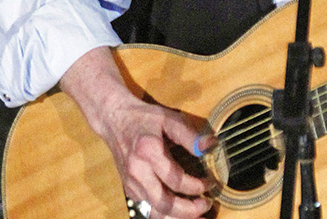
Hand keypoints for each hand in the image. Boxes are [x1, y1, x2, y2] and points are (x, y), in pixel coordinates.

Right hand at [60, 47, 215, 218]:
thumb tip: (211, 146)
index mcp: (149, 153)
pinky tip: (178, 213)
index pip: (176, 179)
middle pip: (164, 203)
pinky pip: (147, 209)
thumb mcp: (169, 119)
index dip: (196, 186)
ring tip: (196, 216)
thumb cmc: (144, 118)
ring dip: (176, 218)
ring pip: (154, 211)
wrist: (115, 119)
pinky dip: (163, 215)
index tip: (210, 183)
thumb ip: (190, 135)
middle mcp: (137, 172)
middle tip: (206, 205)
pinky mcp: (129, 188)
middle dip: (188, 210)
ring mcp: (131, 183)